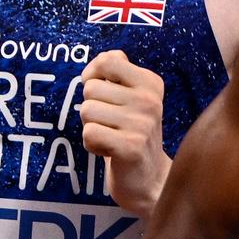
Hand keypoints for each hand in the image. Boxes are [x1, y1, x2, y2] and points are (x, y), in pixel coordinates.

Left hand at [80, 50, 169, 216]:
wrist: (151, 179)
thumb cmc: (134, 133)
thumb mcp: (135, 97)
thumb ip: (119, 71)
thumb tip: (103, 59)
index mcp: (151, 83)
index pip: (108, 60)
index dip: (93, 74)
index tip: (100, 91)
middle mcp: (150, 100)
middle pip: (90, 89)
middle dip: (92, 107)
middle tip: (112, 123)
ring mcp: (142, 124)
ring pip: (86, 111)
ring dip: (92, 127)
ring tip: (111, 136)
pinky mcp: (130, 147)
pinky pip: (89, 134)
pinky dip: (92, 146)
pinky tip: (110, 151)